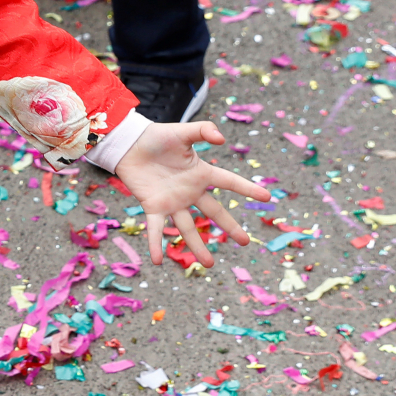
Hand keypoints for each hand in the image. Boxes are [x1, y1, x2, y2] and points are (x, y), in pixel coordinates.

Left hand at [113, 122, 263, 267]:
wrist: (129, 144)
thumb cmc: (156, 137)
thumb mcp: (182, 132)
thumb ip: (202, 131)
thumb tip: (222, 139)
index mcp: (200, 173)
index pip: (229, 182)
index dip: (247, 189)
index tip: (267, 197)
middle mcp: (189, 191)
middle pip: (213, 212)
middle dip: (229, 227)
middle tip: (245, 242)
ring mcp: (172, 201)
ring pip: (188, 227)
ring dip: (197, 246)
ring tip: (209, 264)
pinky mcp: (153, 206)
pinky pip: (155, 228)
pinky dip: (156, 244)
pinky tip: (156, 261)